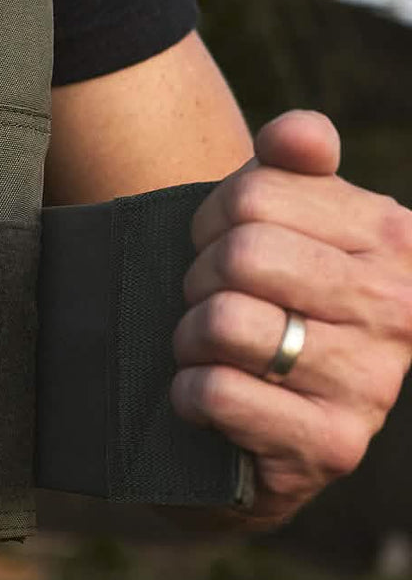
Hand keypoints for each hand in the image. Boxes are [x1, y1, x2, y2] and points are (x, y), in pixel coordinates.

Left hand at [171, 111, 411, 527]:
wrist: (261, 433)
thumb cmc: (267, 310)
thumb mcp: (285, 231)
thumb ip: (290, 170)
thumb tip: (295, 133)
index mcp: (392, 238)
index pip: (255, 193)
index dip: (210, 221)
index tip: (219, 249)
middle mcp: (398, 308)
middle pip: (240, 255)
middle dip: (198, 280)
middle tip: (208, 305)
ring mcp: (371, 383)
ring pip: (223, 322)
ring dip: (190, 340)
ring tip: (207, 353)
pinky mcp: (329, 446)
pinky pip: (216, 393)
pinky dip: (188, 395)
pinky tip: (207, 399)